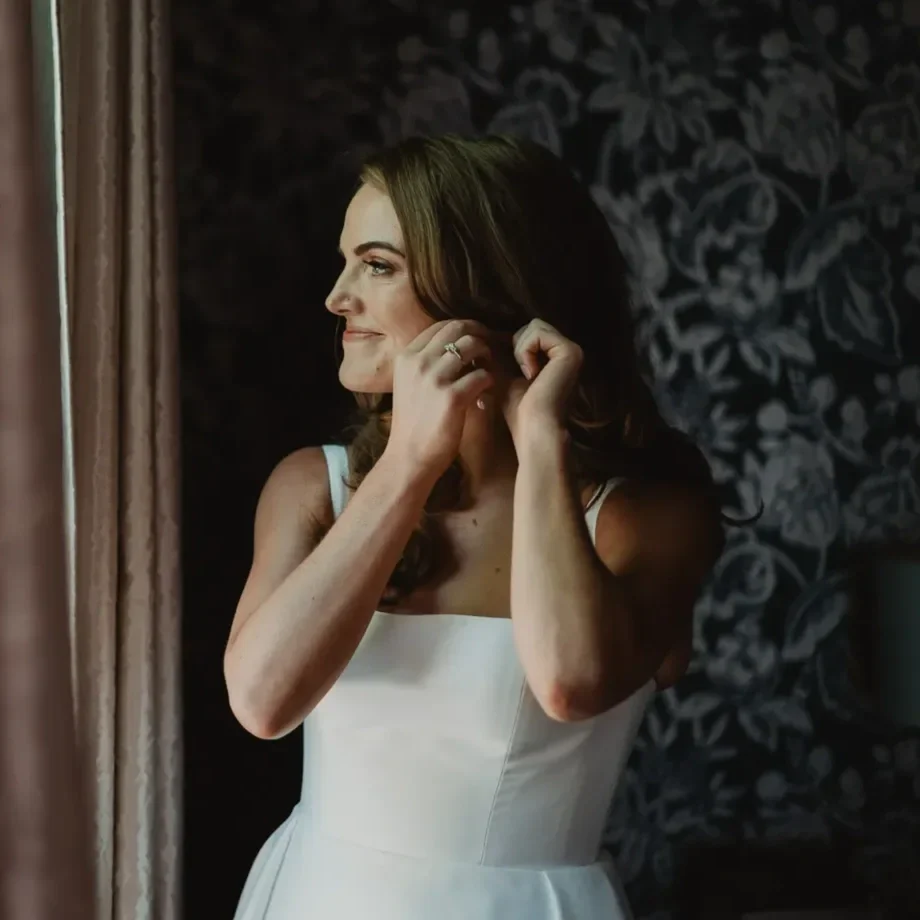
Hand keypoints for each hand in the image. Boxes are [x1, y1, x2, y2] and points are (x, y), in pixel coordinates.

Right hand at [386, 319, 494, 479]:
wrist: (408, 458)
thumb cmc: (413, 424)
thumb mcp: (409, 385)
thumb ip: (426, 364)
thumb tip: (455, 347)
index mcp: (406, 356)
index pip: (441, 326)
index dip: (463, 328)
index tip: (476, 338)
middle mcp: (418, 361)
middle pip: (458, 328)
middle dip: (479, 334)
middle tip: (491, 347)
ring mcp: (435, 378)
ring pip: (473, 346)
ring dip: (487, 355)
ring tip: (488, 371)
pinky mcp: (453, 397)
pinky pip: (482, 375)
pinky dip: (489, 381)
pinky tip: (486, 393)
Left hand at [502, 319, 582, 447]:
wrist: (532, 428)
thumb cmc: (518, 409)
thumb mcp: (505, 374)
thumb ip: (501, 353)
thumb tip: (483, 333)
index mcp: (557, 358)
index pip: (529, 333)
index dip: (513, 348)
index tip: (513, 373)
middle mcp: (568, 352)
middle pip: (532, 326)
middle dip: (517, 347)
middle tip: (521, 374)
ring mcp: (572, 350)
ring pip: (534, 326)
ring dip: (521, 350)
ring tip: (527, 375)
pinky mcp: (571, 351)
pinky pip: (538, 333)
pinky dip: (526, 351)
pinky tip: (531, 374)